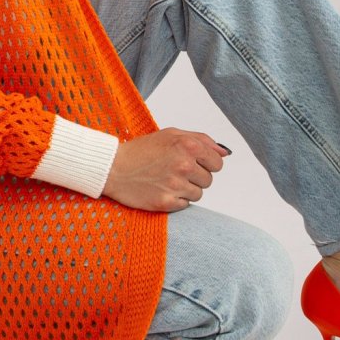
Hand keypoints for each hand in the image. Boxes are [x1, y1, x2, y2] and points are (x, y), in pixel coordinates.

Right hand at [101, 129, 230, 211]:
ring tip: (167, 181)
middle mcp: (183, 165)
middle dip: (196, 177)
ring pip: (198, 194)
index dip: (207, 163)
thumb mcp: (171, 135)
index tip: (193, 163)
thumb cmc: (142, 150)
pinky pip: (185, 205)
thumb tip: (225, 152)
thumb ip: (202, 140)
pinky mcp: (166, 202)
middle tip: (175, 171)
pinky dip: (176, 200)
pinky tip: (162, 190)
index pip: (218, 162)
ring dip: (186, 189)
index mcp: (188, 145)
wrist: (113, 168)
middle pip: (208, 180)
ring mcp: (175, 185)